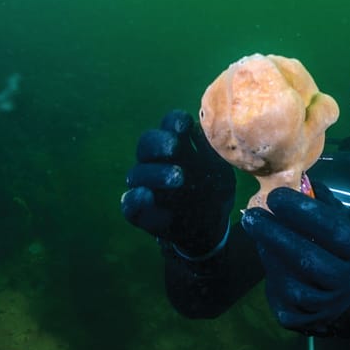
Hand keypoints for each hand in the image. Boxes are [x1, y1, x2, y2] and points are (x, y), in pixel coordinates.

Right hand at [121, 110, 234, 256]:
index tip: (185, 126)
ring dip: (155, 173)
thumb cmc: (214, 193)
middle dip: (159, 142)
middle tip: (174, 148)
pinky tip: (147, 196)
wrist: (210, 228)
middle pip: (147, 143)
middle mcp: (156, 162)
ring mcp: (146, 186)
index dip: (174, 121)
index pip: (169, 125)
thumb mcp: (220, 174)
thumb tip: (200, 132)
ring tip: (178, 178)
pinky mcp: (139, 210)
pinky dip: (136, 199)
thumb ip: (211, 156)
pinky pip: (130, 204)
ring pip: (137, 173)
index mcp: (177, 146)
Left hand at [241, 185, 349, 335]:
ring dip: (269, 255)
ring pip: (288, 280)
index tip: (275, 196)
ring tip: (258, 234)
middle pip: (304, 256)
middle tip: (252, 215)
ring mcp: (326, 307)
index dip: (300, 211)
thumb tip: (299, 179)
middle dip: (273, 233)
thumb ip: (327, 206)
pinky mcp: (307, 323)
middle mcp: (346, 283)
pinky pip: (280, 298)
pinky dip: (272, 277)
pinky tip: (271, 262)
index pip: (329, 228)